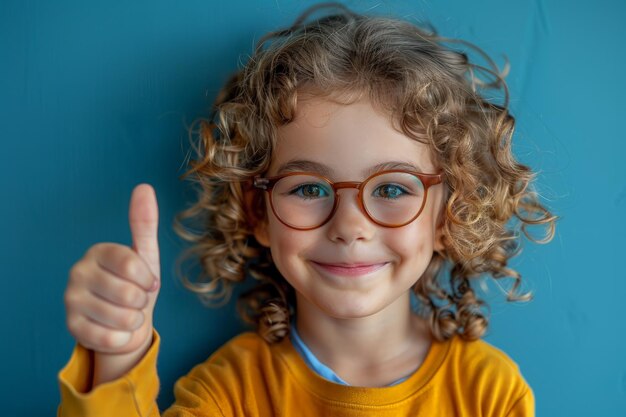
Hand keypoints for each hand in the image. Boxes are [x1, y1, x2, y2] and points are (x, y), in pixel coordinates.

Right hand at [64, 184, 160, 356]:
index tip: (147, 282)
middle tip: (135, 300)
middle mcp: (78, 271)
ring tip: (126, 314)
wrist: (125, 323)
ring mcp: (71, 300)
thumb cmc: (136, 286)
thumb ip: (144, 223)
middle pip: (129, 294)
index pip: (132, 266)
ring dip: (133, 321)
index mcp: (98, 251)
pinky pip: (111, 338)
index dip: (148, 280)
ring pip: (122, 318)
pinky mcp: (71, 327)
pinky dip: (122, 337)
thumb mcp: (145, 256)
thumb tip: (144, 187)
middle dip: (141, 302)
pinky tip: (115, 329)